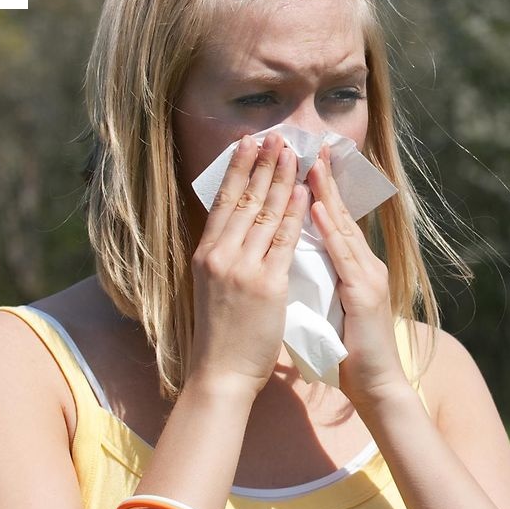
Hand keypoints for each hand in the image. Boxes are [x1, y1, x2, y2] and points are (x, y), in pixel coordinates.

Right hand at [189, 132, 308, 393]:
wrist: (220, 373)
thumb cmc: (220, 334)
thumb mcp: (212, 286)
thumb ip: (224, 257)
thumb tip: (236, 230)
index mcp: (206, 254)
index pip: (223, 200)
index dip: (237, 169)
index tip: (249, 143)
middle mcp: (221, 255)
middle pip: (245, 198)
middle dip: (262, 164)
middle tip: (275, 135)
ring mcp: (243, 268)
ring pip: (265, 213)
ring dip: (281, 179)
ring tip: (293, 152)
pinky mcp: (266, 284)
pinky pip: (284, 241)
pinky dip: (294, 213)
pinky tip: (303, 192)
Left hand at [306, 143, 407, 400]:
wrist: (374, 385)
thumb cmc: (348, 352)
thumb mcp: (327, 308)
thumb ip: (315, 282)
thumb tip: (289, 264)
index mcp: (353, 268)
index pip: (334, 221)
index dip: (320, 190)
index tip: (305, 161)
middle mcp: (364, 265)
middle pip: (342, 214)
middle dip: (325, 179)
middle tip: (313, 145)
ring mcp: (368, 277)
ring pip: (344, 227)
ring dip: (327, 194)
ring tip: (312, 164)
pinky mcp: (365, 293)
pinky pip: (345, 256)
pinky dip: (332, 230)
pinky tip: (320, 209)